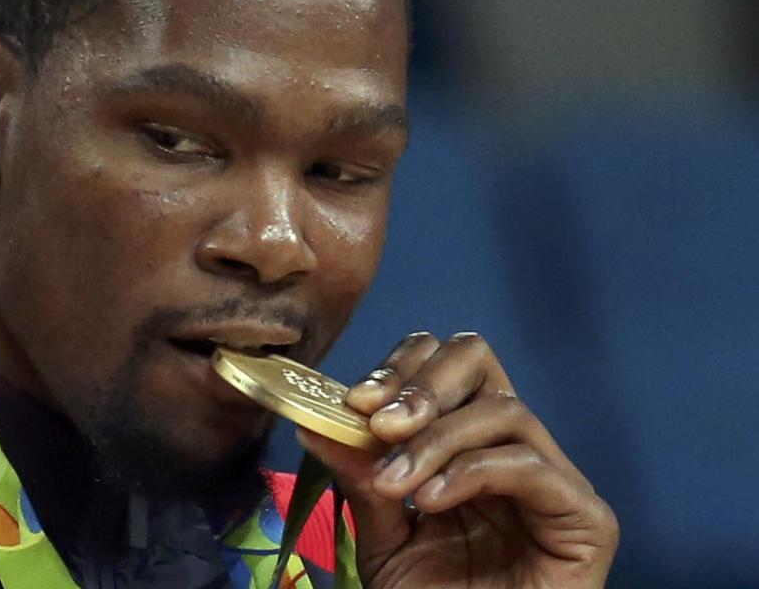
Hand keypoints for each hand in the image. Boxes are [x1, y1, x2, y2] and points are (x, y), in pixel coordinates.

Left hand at [298, 332, 618, 588]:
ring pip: (503, 409)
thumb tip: (312, 421)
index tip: (355, 403)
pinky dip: (471, 471)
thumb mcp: (383, 538)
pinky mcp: (585, 516)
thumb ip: (361, 479)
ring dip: (437, 438)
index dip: (400, 368)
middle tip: (379, 424)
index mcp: (465, 442)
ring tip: (396, 482)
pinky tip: (431, 500)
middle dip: (422, 384)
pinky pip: (529, 464)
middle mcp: (509, 446)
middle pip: (478, 359)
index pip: (440, 363)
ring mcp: (552, 478)